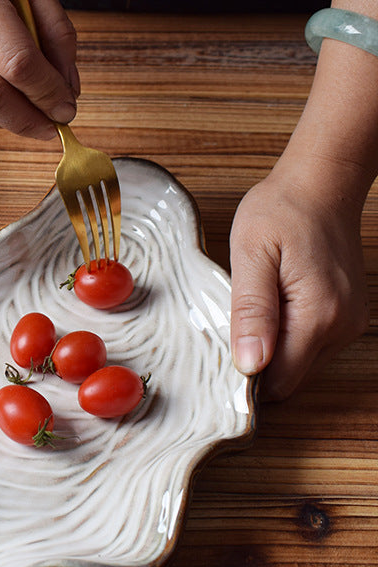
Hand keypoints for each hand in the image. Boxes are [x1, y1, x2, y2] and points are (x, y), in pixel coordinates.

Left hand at [229, 164, 368, 400]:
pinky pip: (311, 344)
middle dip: (257, 366)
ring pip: (301, 364)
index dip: (245, 379)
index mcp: (318, 316)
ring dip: (272, 350)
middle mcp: (342, 326)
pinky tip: (270, 307)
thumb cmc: (281, 212)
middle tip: (229, 327)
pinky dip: (286, 337)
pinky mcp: (345, 314)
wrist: (320, 184)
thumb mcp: (251, 255)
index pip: (279, 382)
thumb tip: (250, 363)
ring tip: (251, 309)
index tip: (219, 358)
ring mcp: (348, 321)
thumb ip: (252, 311)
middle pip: (291, 379)